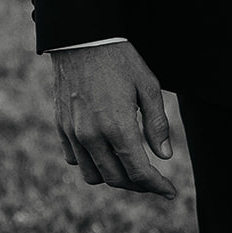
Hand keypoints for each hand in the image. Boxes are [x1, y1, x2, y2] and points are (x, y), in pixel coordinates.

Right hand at [51, 42, 175, 197]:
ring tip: (132, 170)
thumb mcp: (149, 87)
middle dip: (140, 185)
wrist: (82, 41)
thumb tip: (164, 156)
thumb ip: (157, 124)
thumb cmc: (121, 60)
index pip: (139, 172)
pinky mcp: (61, 127)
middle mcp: (92, 136)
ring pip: (94, 176)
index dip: (157, 186)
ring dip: (115, 178)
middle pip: (117, 179)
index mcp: (118, 127)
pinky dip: (93, 165)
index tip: (170, 191)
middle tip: (156, 182)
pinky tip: (108, 155)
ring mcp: (73, 133)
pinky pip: (76, 160)